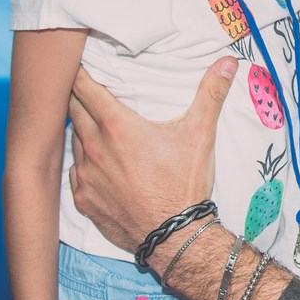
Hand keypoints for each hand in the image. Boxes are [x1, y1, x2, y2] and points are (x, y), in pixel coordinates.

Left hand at [68, 57, 237, 252]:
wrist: (175, 237)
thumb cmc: (185, 183)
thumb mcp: (200, 134)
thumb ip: (211, 94)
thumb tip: (227, 62)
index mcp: (116, 126)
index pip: (82, 87)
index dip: (79, 73)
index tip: (81, 65)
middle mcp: (94, 147)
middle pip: (71, 109)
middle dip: (76, 96)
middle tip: (85, 89)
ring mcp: (85, 175)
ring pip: (72, 140)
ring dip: (80, 130)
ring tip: (92, 125)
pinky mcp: (83, 199)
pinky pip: (74, 172)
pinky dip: (83, 163)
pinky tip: (97, 163)